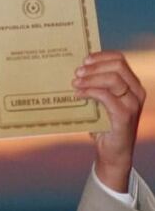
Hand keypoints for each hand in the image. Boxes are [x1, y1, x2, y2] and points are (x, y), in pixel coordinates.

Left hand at [72, 51, 145, 191]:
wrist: (112, 153)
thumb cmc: (104, 126)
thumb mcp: (100, 103)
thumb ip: (95, 87)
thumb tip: (76, 72)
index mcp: (132, 85)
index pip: (120, 60)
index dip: (101, 56)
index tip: (84, 59)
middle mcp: (136, 92)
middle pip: (117, 66)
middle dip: (94, 66)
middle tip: (76, 72)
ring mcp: (133, 103)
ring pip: (113, 79)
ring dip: (91, 78)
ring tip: (75, 82)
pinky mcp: (125, 116)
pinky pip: (107, 96)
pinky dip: (90, 92)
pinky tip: (79, 94)